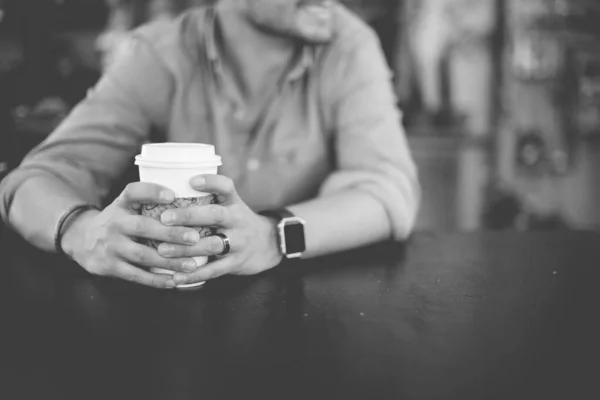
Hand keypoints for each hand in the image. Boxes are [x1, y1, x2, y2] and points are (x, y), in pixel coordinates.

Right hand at [61, 183, 203, 288]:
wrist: (81, 240)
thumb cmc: (118, 221)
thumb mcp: (126, 205)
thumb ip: (149, 201)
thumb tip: (190, 199)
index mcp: (121, 204)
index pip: (133, 192)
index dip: (152, 191)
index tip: (172, 195)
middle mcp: (114, 223)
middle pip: (143, 227)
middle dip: (171, 233)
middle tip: (195, 237)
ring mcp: (110, 246)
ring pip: (143, 255)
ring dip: (169, 261)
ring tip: (192, 265)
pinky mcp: (109, 266)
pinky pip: (135, 275)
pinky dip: (156, 280)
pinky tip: (174, 281)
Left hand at [156, 175, 283, 285]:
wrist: (270, 244)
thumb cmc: (238, 222)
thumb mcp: (232, 206)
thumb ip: (208, 200)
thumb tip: (165, 192)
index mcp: (234, 203)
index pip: (226, 187)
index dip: (211, 182)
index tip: (192, 181)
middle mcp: (238, 220)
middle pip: (215, 215)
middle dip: (189, 216)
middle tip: (164, 218)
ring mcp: (239, 242)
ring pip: (212, 244)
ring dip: (186, 248)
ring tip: (162, 250)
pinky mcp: (236, 263)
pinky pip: (214, 270)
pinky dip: (194, 274)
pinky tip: (176, 277)